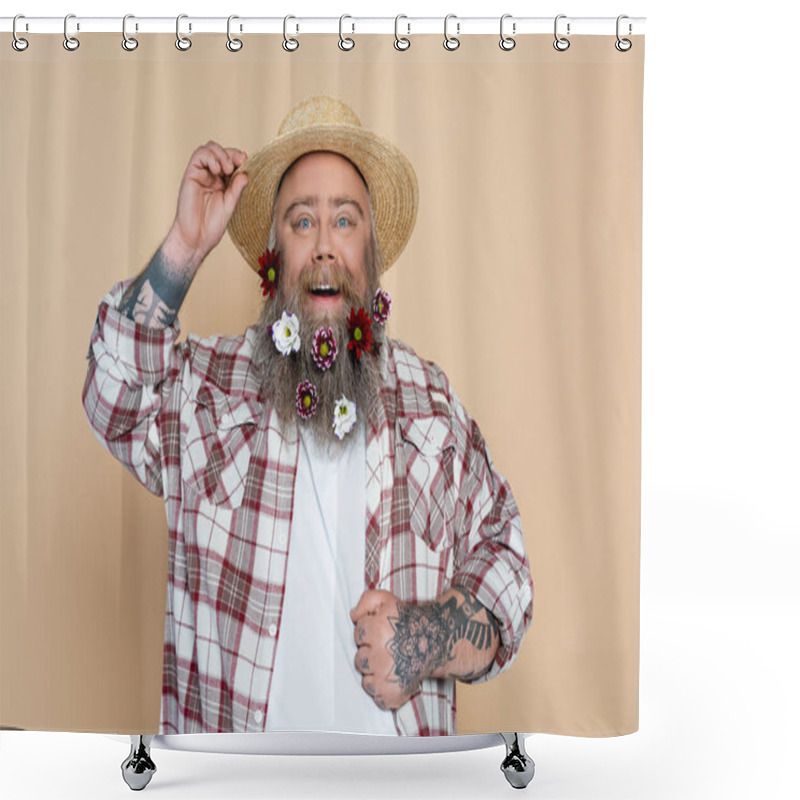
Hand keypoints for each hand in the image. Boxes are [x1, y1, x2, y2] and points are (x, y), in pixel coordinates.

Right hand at [169, 141, 248, 265]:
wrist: (196, 238)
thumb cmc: (211, 226)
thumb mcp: (230, 205)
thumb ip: (236, 189)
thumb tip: (245, 173)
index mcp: (222, 183)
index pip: (231, 161)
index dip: (239, 158)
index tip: (246, 162)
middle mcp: (210, 176)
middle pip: (220, 151)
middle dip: (231, 153)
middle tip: (239, 162)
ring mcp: (200, 174)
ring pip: (209, 149)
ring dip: (221, 154)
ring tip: (227, 169)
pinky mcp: (190, 175)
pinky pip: (199, 155)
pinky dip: (210, 157)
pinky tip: (217, 169)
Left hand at [351, 589, 426, 710]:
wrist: (438, 639)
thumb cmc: (411, 621)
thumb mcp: (388, 600)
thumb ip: (367, 600)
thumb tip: (353, 615)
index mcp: (379, 631)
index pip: (358, 634)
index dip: (369, 631)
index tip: (381, 632)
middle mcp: (382, 655)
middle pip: (360, 659)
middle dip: (371, 653)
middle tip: (387, 648)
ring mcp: (387, 677)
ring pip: (366, 680)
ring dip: (375, 673)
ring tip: (391, 664)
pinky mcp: (393, 693)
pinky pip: (377, 697)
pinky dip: (384, 691)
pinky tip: (394, 678)